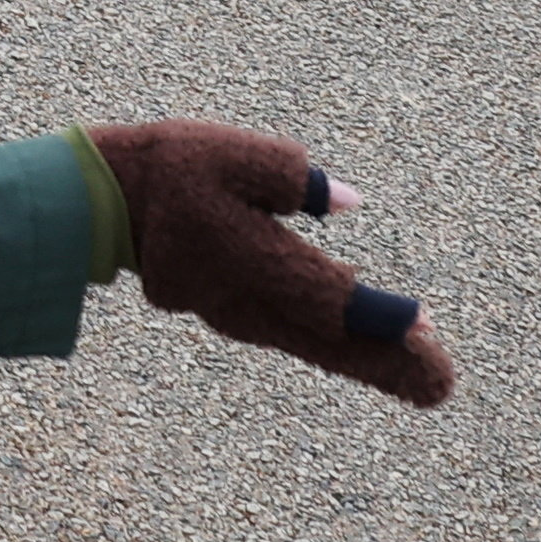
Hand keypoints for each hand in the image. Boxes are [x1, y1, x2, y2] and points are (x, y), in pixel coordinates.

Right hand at [89, 120, 452, 406]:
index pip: (331, 297)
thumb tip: (348, 201)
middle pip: (330, 341)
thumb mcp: (234, 155)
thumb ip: (294, 177)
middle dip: (386, 364)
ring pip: (312, 345)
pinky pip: (290, 336)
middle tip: (439, 386)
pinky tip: (349, 336)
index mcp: (257, 260)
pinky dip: (327, 342)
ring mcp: (237, 314)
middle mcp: (251, 301)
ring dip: (363, 359)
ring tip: (415, 376)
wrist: (101, 199)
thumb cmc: (171, 169)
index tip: (425, 327)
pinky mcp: (227, 312)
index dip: (379, 314)